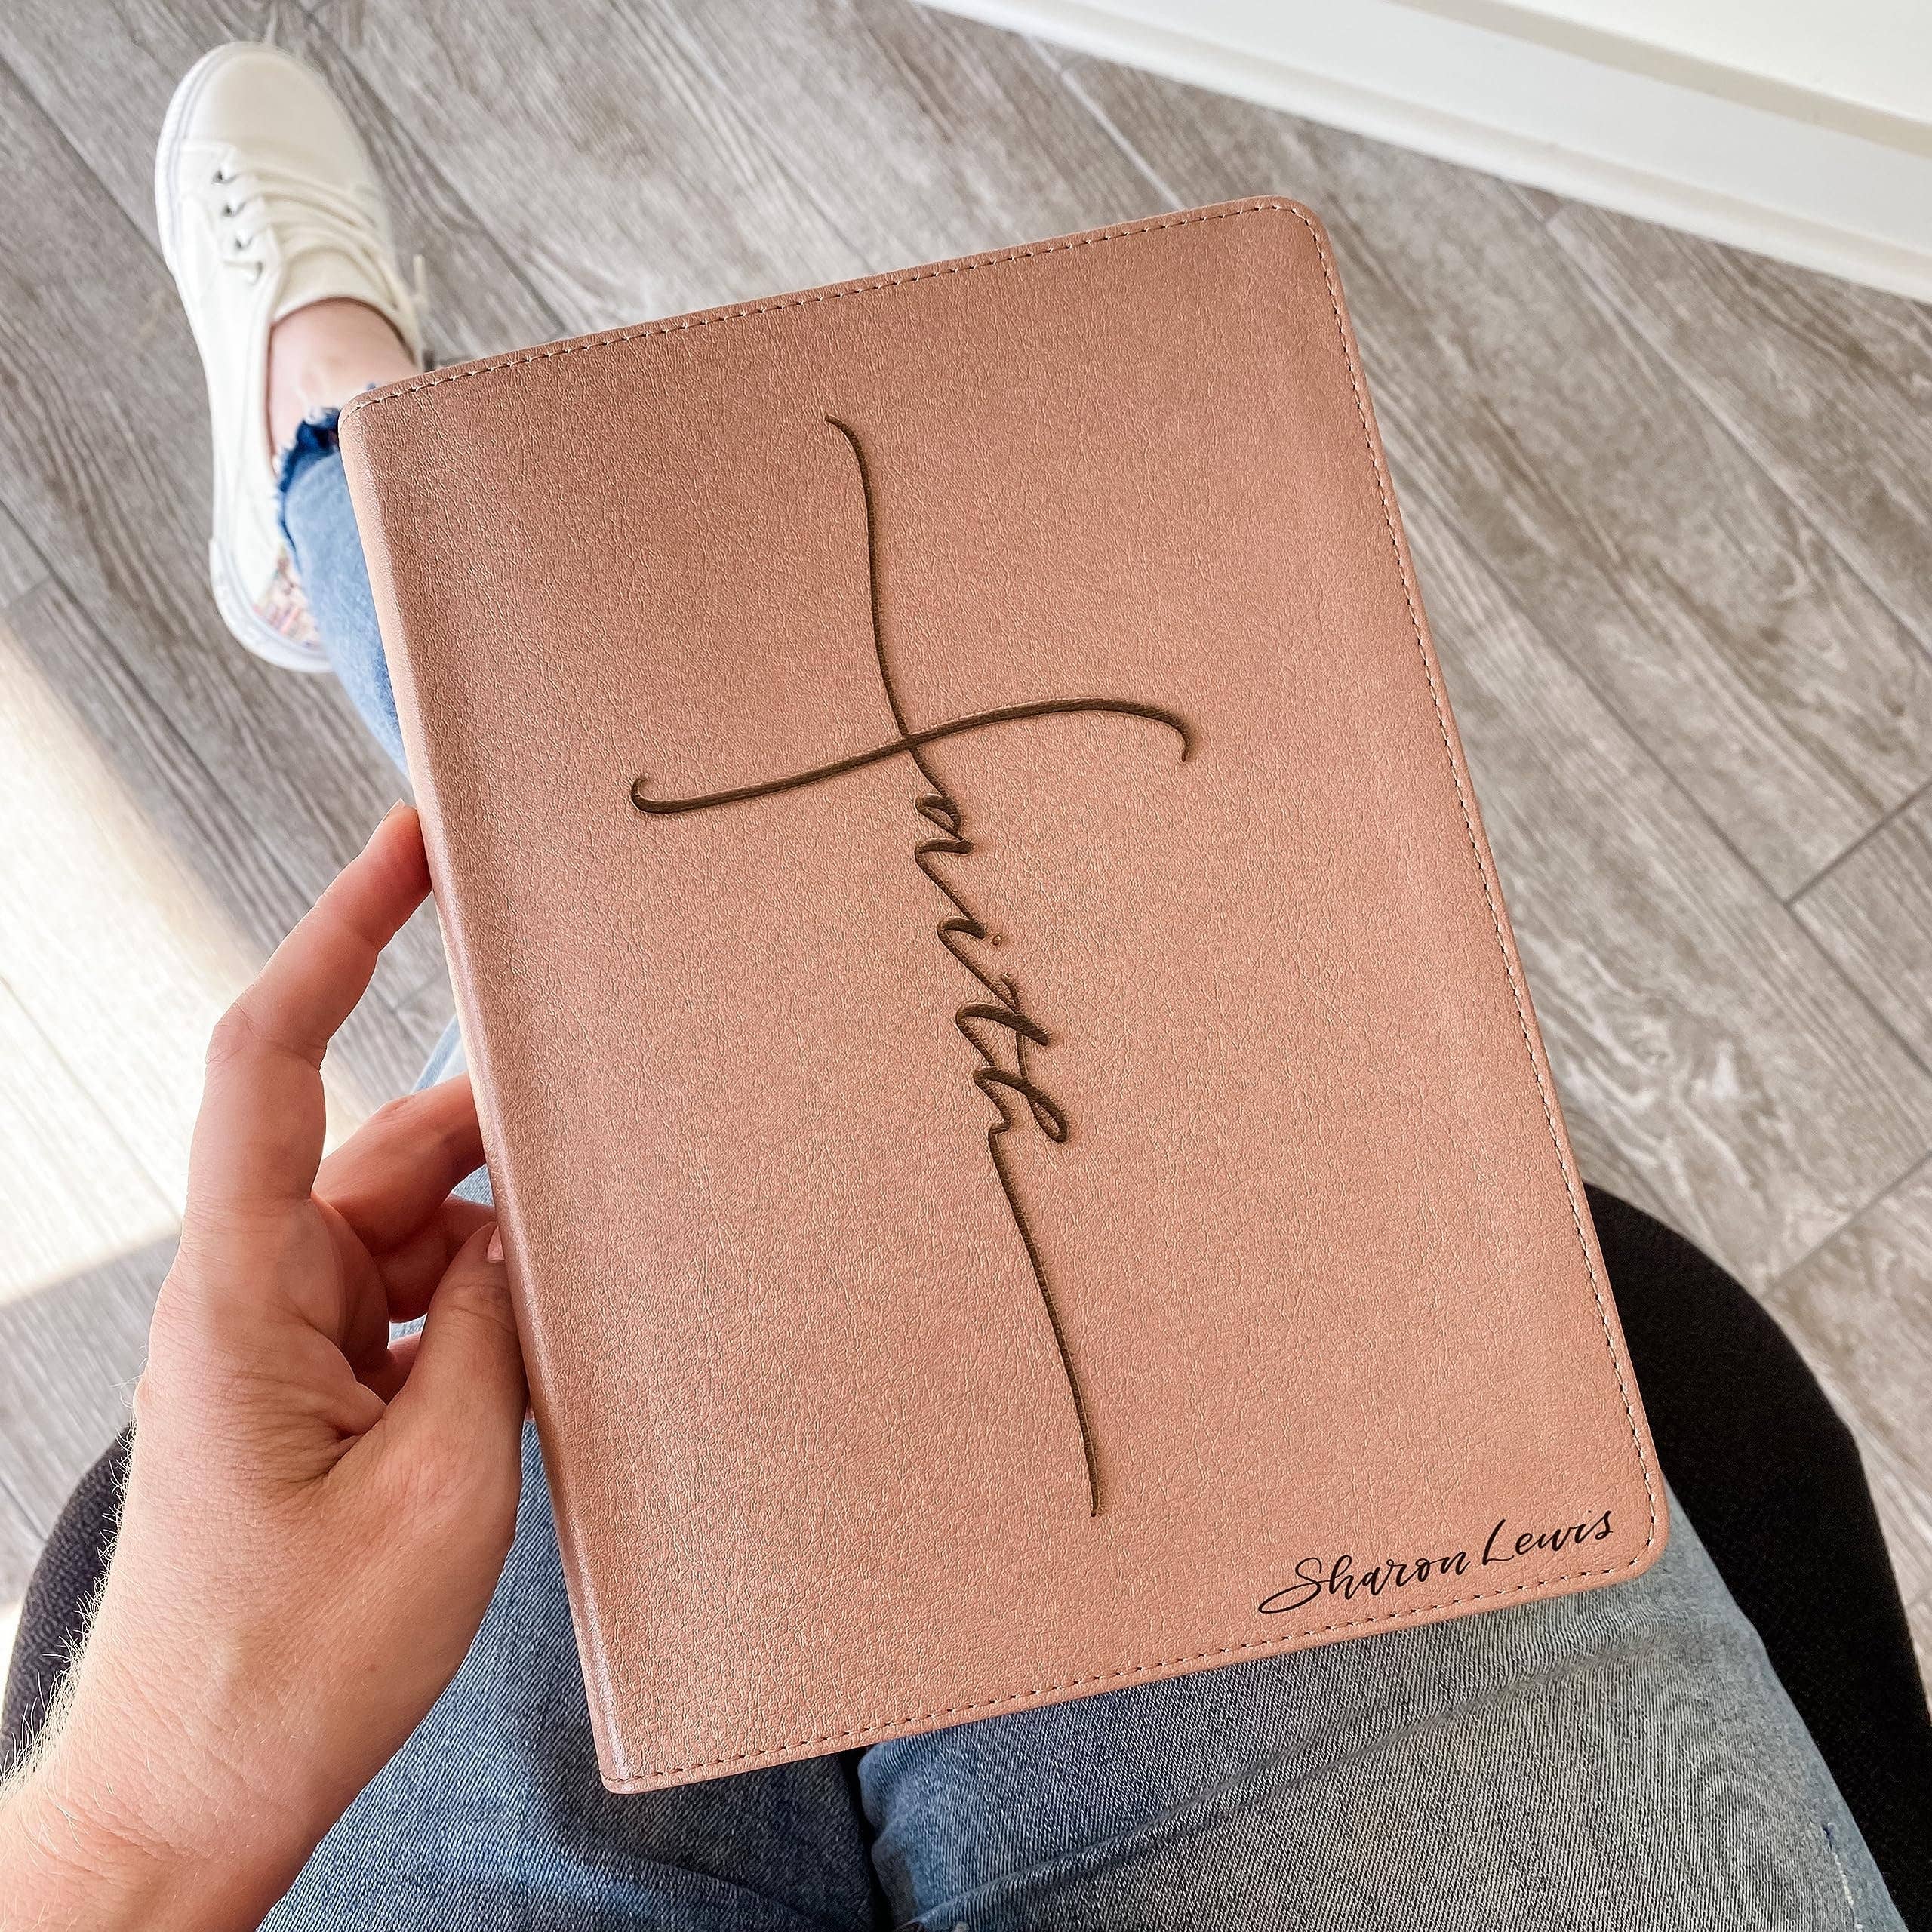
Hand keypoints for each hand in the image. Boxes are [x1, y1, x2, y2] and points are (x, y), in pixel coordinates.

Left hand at [0, 805, 526, 1930]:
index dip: (339, 933)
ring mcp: (280, 1337)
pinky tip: (545, 1333)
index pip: (271, 1061)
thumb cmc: (288, 1662)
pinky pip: (408, 1291)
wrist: (198, 1786)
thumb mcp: (443, 1491)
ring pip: (406, 1222)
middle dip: (492, 1130)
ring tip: (583, 1265)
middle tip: (602, 1104)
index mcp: (245, 1294)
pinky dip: (480, 1297)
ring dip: (497, 1235)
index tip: (413, 846)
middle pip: (380, 1145)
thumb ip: (492, 1331)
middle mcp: (252, 1291)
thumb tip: (524, 1229)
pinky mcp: (310, 1382)